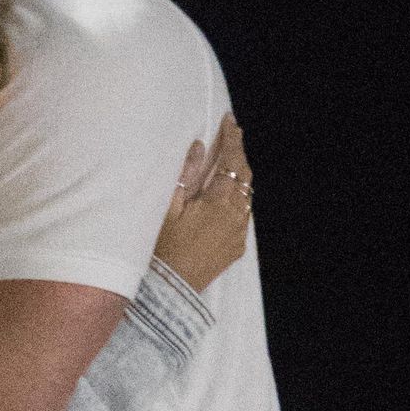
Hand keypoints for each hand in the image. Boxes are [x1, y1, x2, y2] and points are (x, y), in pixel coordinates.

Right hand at [153, 114, 253, 292]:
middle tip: (233, 135)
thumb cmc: (162, 248)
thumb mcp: (168, 207)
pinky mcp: (236, 247)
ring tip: (228, 165)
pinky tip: (226, 199)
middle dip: (239, 153)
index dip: (232, 138)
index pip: (231, 161)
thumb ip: (186, 174)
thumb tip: (198, 147)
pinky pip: (243, 217)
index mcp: (218, 202)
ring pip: (246, 196)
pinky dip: (237, 201)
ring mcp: (238, 233)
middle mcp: (235, 216)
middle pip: (245, 175)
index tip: (231, 121)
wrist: (170, 289)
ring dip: (239, 177)